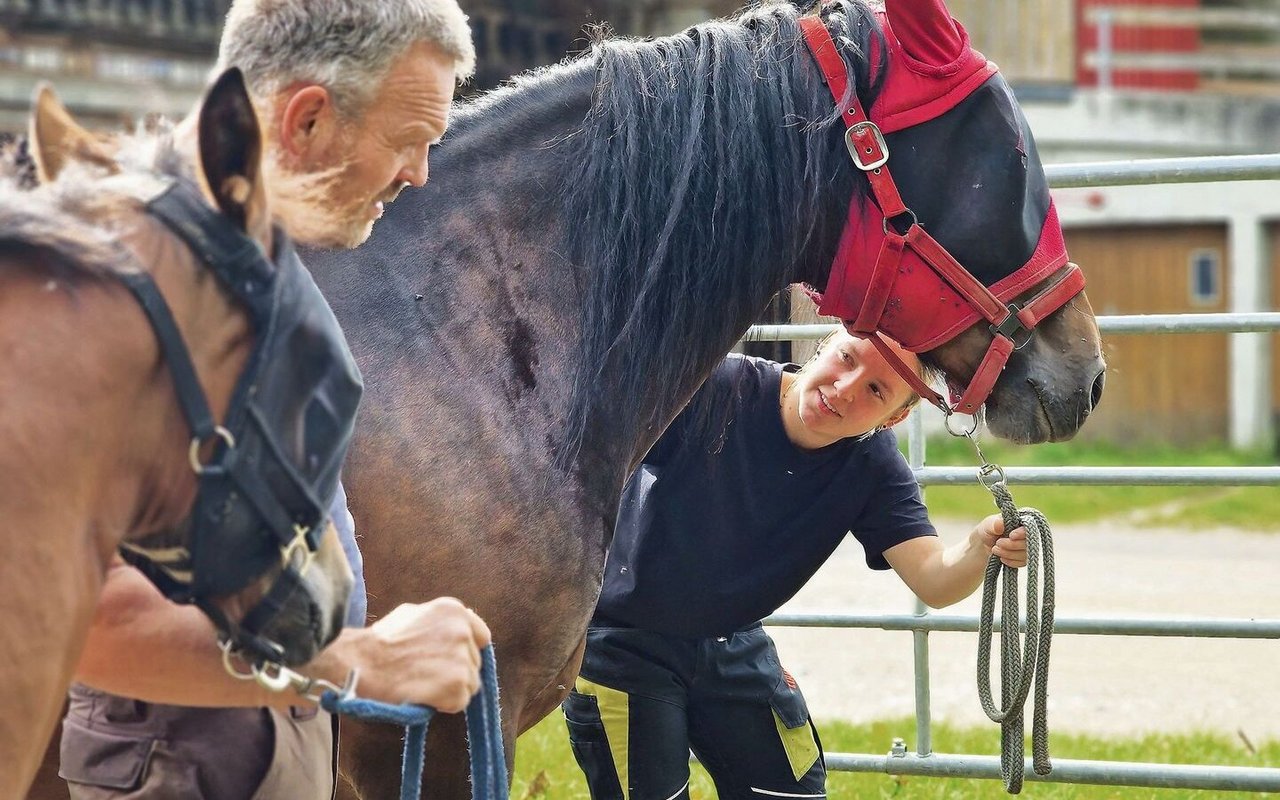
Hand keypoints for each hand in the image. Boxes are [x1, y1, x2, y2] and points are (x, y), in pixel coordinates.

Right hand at [322, 597, 491, 712]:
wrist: (360, 663)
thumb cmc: (380, 641)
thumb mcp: (412, 614)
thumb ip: (439, 622)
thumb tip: (457, 631)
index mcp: (454, 611)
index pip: (481, 636)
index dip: (467, 651)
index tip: (454, 660)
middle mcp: (462, 631)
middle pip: (474, 663)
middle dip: (456, 671)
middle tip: (427, 675)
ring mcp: (461, 658)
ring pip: (470, 684)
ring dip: (451, 689)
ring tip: (423, 685)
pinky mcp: (457, 684)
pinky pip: (460, 702)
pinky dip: (445, 704)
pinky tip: (423, 696)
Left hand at [971, 514, 1027, 568]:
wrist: (985, 543)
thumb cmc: (988, 530)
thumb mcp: (988, 525)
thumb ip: (994, 524)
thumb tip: (1000, 523)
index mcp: (1021, 522)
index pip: (1028, 528)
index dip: (1021, 533)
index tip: (1011, 536)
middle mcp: (1027, 534)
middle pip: (1028, 543)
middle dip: (1012, 545)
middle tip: (997, 543)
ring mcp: (1027, 546)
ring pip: (1025, 554)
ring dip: (1009, 554)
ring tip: (995, 549)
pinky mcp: (1024, 557)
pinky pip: (1023, 562)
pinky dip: (1011, 561)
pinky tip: (1002, 558)